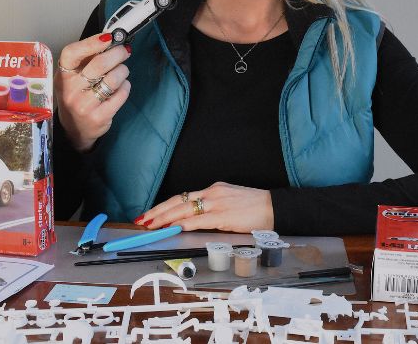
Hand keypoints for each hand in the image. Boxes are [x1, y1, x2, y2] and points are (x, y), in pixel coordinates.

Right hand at [55, 33, 131, 151]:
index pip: (72, 53)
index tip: (109, 37)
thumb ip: (86, 60)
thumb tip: (109, 39)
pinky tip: (122, 86)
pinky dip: (125, 86)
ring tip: (122, 71)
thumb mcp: (72, 78)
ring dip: (123, 70)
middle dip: (117, 53)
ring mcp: (84, 105)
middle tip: (124, 51)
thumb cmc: (77, 96)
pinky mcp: (99, 117)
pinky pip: (121, 94)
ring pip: (113, 79)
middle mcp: (70, 90)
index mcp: (62, 76)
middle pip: (99, 64)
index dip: (92, 42)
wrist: (75, 129)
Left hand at [138, 182, 273, 232]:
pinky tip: (174, 228)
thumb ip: (213, 209)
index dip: (166, 206)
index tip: (152, 213)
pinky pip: (199, 220)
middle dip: (158, 211)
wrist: (274, 207)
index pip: (183, 197)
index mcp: (213, 190)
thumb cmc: (255, 207)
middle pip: (178, 201)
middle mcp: (212, 193)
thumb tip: (197, 220)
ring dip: (165, 218)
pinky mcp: (224, 215)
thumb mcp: (230, 202)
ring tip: (152, 225)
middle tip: (143, 219)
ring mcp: (217, 203)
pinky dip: (184, 224)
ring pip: (184, 209)